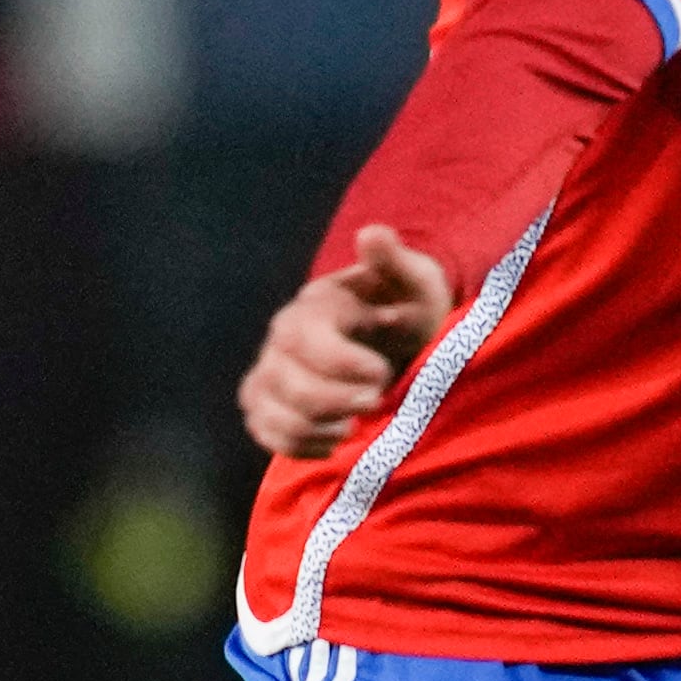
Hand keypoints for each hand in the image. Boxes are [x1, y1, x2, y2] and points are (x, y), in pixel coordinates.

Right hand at [239, 228, 453, 457]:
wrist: (399, 331)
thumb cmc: (409, 305)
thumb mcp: (415, 281)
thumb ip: (396, 262)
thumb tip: (374, 234)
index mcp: (314, 308)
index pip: (301, 337)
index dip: (336, 362)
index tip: (380, 374)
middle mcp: (282, 340)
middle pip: (283, 380)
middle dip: (331, 399)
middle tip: (376, 400)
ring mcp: (273, 373)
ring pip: (268, 410)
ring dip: (312, 428)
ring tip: (354, 427)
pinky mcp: (273, 404)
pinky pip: (265, 432)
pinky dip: (296, 446)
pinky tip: (335, 441)